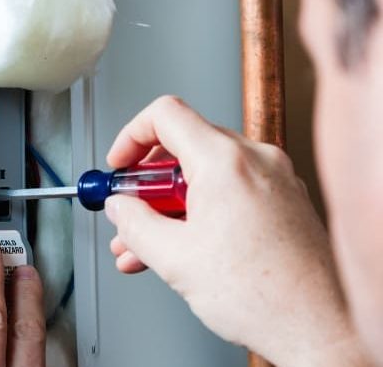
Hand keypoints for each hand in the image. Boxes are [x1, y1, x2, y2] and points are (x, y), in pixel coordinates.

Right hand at [105, 96, 368, 366]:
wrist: (322, 329)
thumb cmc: (265, 297)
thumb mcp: (176, 259)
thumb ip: (135, 224)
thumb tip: (121, 208)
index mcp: (225, 160)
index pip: (165, 114)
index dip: (131, 135)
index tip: (120, 163)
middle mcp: (255, 157)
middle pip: (185, 144)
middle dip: (149, 180)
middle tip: (131, 208)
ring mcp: (275, 176)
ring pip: (207, 170)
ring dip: (173, 201)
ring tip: (150, 241)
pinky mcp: (285, 196)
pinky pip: (233, 186)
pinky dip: (204, 206)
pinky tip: (185, 242)